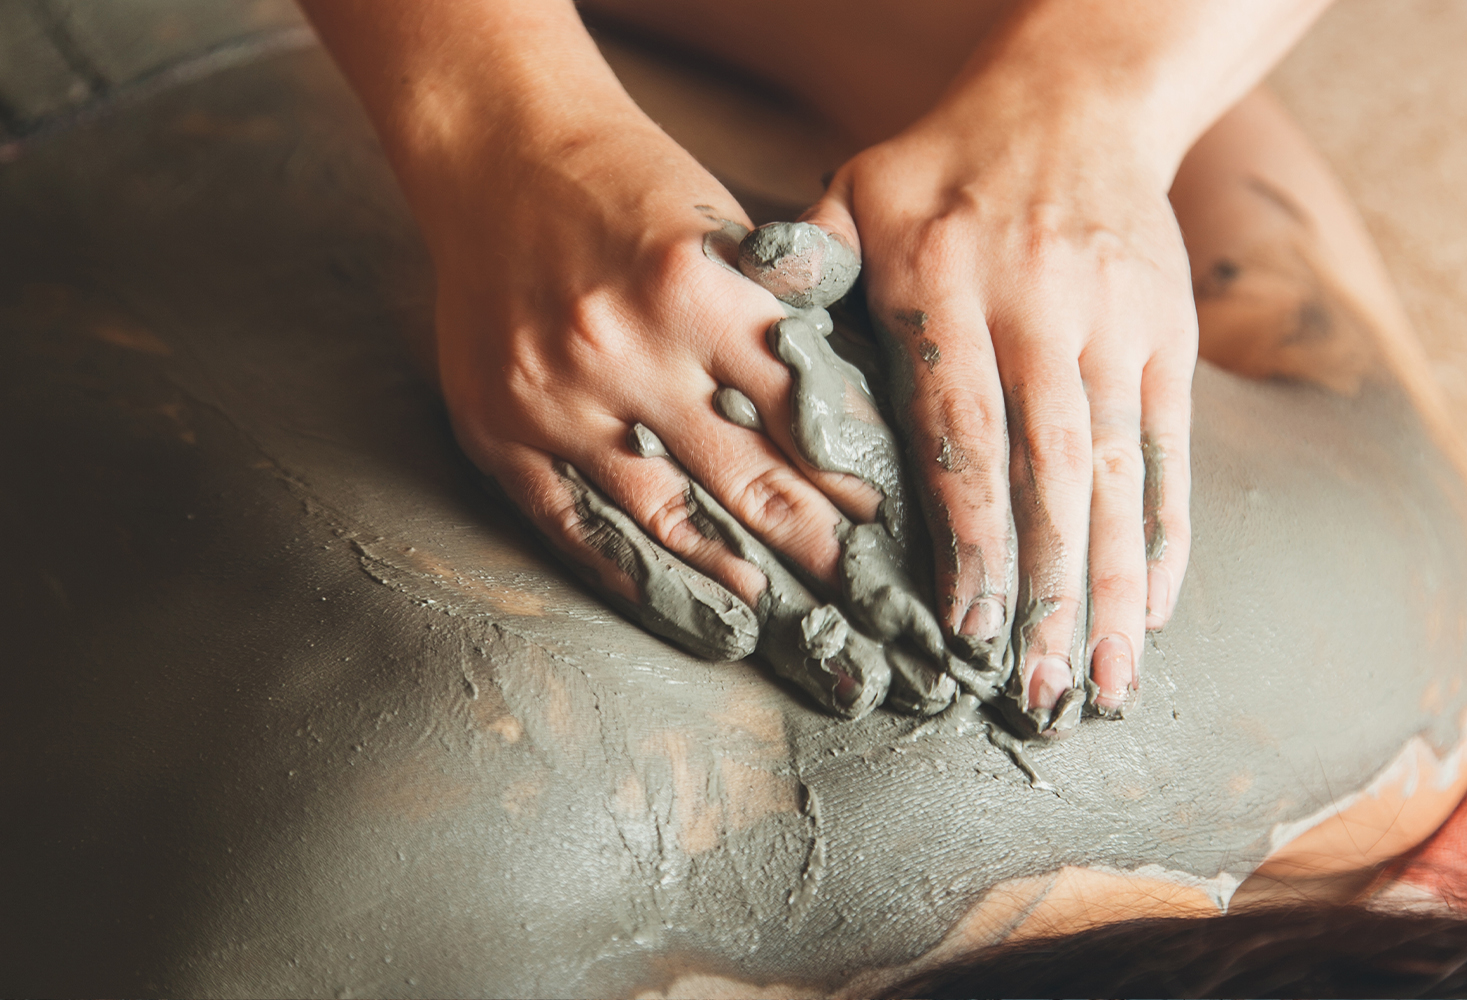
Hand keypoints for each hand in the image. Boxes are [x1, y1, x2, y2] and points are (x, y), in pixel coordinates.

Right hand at [419, 107, 892, 680]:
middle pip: (746, 478)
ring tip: (795, 624)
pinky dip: (637, 577)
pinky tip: (690, 610)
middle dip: (820, 550)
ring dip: (739, 580)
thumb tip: (853, 431)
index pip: (801, 413)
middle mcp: (623, 349)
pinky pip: (575, 527)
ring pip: (665, 517)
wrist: (499, 148)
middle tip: (875, 608)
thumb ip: (779, 321)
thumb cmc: (632, 187)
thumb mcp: (726, 228)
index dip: (857, 483)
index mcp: (694, 288)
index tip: (901, 535)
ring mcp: (553, 398)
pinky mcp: (498, 431)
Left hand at [802, 72, 1197, 725]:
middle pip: (1049, 474)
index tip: (966, 628)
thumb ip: (800, 275)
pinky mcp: (1168, 339)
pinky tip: (1153, 611)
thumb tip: (743, 356)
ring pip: (1119, 478)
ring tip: (1102, 685)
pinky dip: (1166, 535)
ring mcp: (1117, 326)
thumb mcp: (852, 192)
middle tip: (1034, 697)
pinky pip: (1170, 451)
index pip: (960, 431)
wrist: (1078, 97)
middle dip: (1045, 594)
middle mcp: (1043, 310)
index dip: (971, 536)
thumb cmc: (940, 165)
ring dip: (1111, 590)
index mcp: (947, 284)